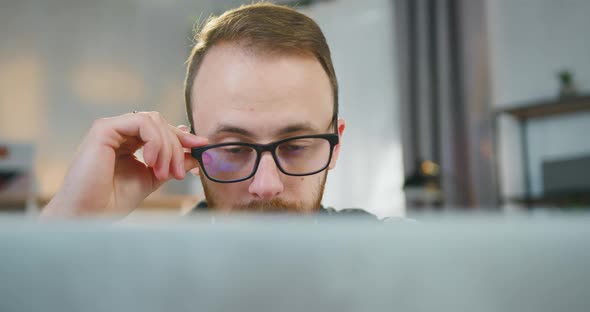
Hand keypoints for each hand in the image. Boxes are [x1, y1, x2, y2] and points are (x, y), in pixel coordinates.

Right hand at [41, 112, 207, 216]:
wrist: (90, 215)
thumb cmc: (113, 201)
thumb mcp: (152, 178)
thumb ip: (172, 163)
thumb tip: (196, 152)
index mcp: (129, 142)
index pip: (161, 130)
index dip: (183, 137)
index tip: (201, 147)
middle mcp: (119, 132)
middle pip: (161, 123)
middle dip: (177, 146)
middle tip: (179, 173)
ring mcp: (111, 128)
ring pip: (153, 120)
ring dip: (167, 146)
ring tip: (165, 173)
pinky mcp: (104, 128)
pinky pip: (141, 122)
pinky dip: (155, 141)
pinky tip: (153, 162)